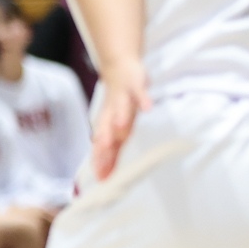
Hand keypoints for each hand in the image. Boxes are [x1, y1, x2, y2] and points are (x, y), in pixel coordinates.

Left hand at [89, 60, 151, 180]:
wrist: (118, 67)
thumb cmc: (118, 102)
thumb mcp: (115, 127)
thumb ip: (112, 149)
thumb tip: (105, 174)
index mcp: (107, 124)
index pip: (101, 145)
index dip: (101, 161)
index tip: (101, 179)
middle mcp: (111, 113)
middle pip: (107, 130)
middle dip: (105, 145)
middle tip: (104, 161)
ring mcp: (122, 98)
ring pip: (119, 110)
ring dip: (119, 119)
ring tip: (118, 130)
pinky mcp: (135, 86)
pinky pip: (139, 94)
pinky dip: (143, 100)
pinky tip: (148, 109)